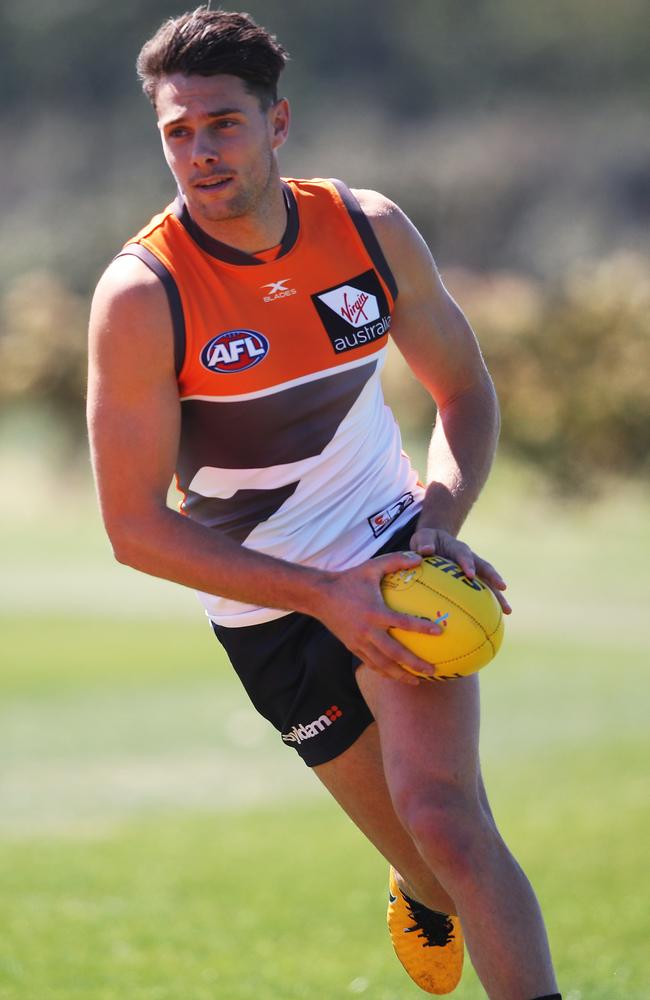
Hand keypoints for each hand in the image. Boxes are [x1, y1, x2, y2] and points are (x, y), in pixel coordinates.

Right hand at [317, 551, 445, 685]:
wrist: (320, 596)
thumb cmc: (349, 579)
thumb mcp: (371, 567)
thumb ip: (395, 561)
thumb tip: (419, 557)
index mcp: (375, 612)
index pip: (403, 622)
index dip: (422, 628)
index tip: (440, 632)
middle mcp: (368, 631)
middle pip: (395, 653)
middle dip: (414, 664)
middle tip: (432, 670)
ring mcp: (360, 642)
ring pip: (382, 664)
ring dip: (400, 675)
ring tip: (417, 681)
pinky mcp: (352, 647)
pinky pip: (371, 663)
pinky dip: (384, 671)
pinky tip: (395, 675)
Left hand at [408, 526, 511, 614]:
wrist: (434, 543)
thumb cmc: (426, 541)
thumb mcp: (422, 538)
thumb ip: (424, 543)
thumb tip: (426, 550)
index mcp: (457, 548)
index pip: (463, 554)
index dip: (467, 563)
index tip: (470, 574)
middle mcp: (470, 559)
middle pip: (485, 568)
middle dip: (494, 578)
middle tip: (503, 588)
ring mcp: (473, 570)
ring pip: (488, 583)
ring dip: (498, 596)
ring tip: (507, 611)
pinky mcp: (472, 581)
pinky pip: (480, 593)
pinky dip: (487, 606)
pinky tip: (491, 622)